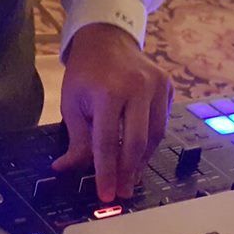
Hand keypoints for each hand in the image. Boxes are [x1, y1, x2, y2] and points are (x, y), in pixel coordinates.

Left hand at [52, 23, 172, 201]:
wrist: (107, 39)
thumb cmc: (85, 73)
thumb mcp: (72, 103)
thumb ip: (75, 139)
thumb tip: (65, 169)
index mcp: (109, 92)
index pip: (108, 143)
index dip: (107, 172)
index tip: (106, 194)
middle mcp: (138, 88)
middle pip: (136, 143)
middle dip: (128, 172)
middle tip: (122, 192)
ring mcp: (157, 85)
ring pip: (155, 136)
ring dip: (142, 160)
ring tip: (130, 177)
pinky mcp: (168, 86)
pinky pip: (162, 122)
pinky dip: (151, 141)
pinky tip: (140, 154)